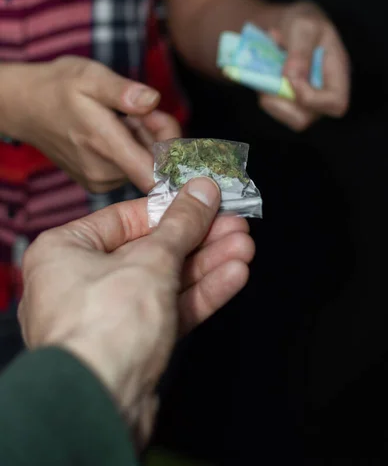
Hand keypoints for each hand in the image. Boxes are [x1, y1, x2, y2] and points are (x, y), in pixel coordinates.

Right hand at [14, 56, 179, 192]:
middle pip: (155, 164)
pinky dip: (132, 148)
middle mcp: (105, 172)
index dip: (174, 154)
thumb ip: (123, 91)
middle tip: (140, 109)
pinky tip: (115, 130)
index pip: (157, 175)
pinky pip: (130, 168)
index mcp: (105, 146)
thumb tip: (153, 100)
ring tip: (122, 117)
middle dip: (158, 135)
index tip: (162, 122)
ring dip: (145, 140)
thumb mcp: (90, 76)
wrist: (25, 107)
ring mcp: (100, 180)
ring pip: (144, 165)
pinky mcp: (98, 182)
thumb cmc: (58, 87)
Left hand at [18, 178, 253, 446]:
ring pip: (165, 281)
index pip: (125, 218)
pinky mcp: (133, 344)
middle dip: (199, 239)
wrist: (101, 404)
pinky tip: (233, 276)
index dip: (171, 209)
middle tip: (235, 225)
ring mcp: (108, 315)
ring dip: (207, 265)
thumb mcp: (151, 260)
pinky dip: (200, 294)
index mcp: (65, 250)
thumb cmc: (105, 324)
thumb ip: (181, 224)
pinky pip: (168, 309)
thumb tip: (202, 191)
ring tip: (244, 247)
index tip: (205, 200)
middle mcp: (81, 281)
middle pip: (152, 250)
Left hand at [259, 1, 349, 130]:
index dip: (312, 99)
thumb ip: (300, 51)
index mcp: (337, 74)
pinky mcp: (286, 102)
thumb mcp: (303, 26)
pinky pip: (272, 107)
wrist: (285, 25)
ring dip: (269, 95)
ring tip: (268, 68)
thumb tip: (292, 78)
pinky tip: (265, 72)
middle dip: (281, 99)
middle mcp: (322, 93)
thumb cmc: (302, 22)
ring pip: (286, 116)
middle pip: (305, 118)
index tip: (292, 79)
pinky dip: (263, 91)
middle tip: (272, 74)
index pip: (336, 104)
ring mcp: (304, 101)